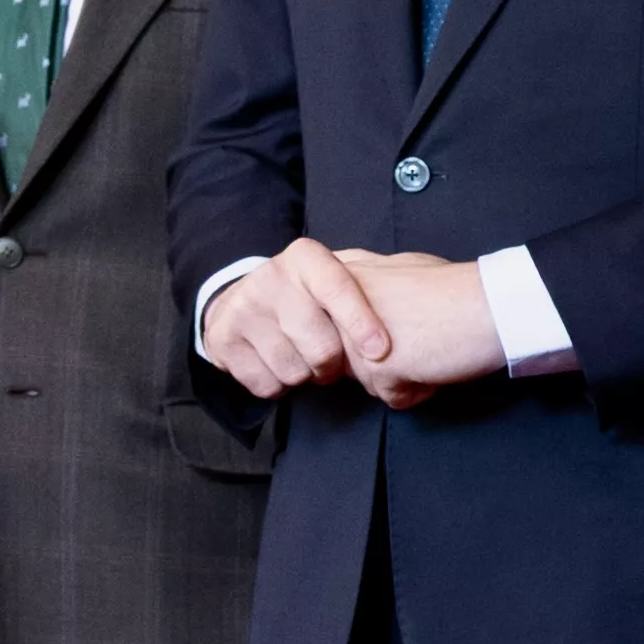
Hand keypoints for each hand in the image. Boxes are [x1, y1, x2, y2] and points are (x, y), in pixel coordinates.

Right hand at [198, 240, 396, 396]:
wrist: (240, 301)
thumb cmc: (308, 298)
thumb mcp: (337, 281)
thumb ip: (372, 291)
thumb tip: (422, 316)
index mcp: (306, 258)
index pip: (337, 289)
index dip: (360, 322)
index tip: (380, 352)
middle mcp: (271, 277)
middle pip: (320, 347)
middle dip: (333, 365)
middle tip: (330, 359)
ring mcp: (242, 307)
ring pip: (294, 371)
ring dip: (305, 375)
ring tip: (301, 356)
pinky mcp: (221, 338)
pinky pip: (266, 385)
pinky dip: (278, 385)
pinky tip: (276, 363)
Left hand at [336, 249, 505, 404]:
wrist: (491, 303)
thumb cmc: (455, 289)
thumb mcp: (398, 270)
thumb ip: (365, 290)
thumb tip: (351, 317)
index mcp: (339, 276)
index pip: (327, 328)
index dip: (363, 335)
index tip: (394, 322)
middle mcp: (338, 305)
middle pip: (345, 357)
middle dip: (381, 357)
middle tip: (418, 332)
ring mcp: (356, 337)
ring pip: (368, 381)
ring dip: (402, 374)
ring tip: (430, 344)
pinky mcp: (378, 365)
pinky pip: (392, 397)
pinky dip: (419, 388)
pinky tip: (436, 360)